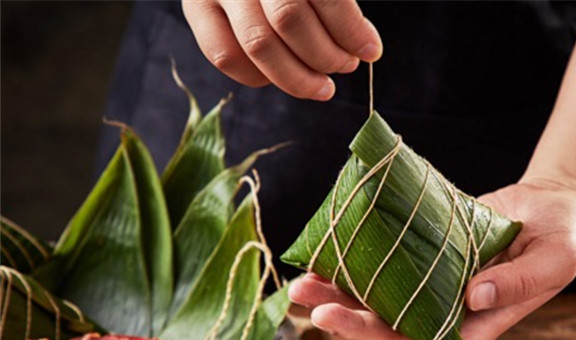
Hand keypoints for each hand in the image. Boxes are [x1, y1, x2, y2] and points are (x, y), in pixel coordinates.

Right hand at [182, 0, 381, 98]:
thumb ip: (336, 2)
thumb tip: (364, 45)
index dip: (351, 29)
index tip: (371, 50)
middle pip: (290, 21)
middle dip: (326, 55)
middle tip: (346, 66)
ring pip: (257, 45)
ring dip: (298, 78)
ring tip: (322, 86)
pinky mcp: (195, 8)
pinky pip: (225, 56)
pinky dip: (258, 77)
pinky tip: (280, 77)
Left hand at [289, 179, 575, 339]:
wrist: (550, 206)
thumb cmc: (562, 238)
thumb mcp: (554, 259)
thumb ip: (519, 282)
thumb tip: (473, 294)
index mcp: (484, 317)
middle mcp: (452, 303)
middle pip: (396, 325)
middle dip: (355, 323)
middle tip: (317, 311)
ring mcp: (436, 276)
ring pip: (382, 294)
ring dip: (342, 292)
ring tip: (301, 284)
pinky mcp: (426, 248)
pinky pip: (388, 257)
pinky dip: (358, 257)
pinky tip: (328, 250)